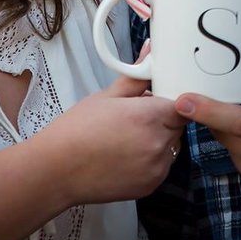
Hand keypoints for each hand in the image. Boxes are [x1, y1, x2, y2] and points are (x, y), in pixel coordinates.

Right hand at [35, 72, 186, 205]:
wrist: (58, 169)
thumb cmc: (77, 130)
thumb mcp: (107, 96)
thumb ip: (136, 76)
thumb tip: (150, 54)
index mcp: (149, 116)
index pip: (182, 105)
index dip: (171, 101)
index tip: (157, 102)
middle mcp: (157, 143)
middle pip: (178, 125)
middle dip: (163, 119)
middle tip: (135, 119)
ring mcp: (156, 168)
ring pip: (171, 146)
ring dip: (159, 140)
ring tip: (128, 138)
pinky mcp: (151, 186)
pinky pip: (162, 166)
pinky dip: (152, 160)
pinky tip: (126, 156)